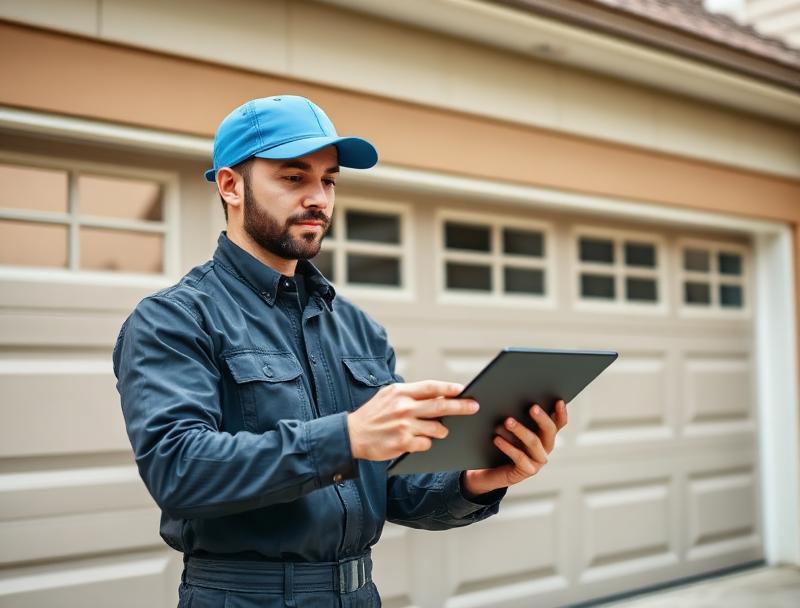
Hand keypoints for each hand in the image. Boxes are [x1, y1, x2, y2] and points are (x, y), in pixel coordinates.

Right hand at [346, 380, 479, 460]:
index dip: (449, 388)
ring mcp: (404, 426)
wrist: (351, 435)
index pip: (431, 387)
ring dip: (441, 431)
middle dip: (461, 407)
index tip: (463, 390)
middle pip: (440, 406)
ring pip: (437, 429)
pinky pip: (426, 444)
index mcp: (400, 392)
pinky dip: (425, 443)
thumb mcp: (388, 396)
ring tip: (437, 430)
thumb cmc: (373, 414)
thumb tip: (438, 395)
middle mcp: (403, 407)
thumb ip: (410, 394)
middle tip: (474, 407)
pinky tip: (416, 441)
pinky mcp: (403, 443)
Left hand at [462, 399, 567, 497]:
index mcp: (544, 435)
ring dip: (521, 430)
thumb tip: (511, 397)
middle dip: (542, 418)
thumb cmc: (500, 441)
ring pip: (534, 443)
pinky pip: (520, 457)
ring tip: (507, 421)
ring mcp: (537, 461)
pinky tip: (497, 439)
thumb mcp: (508, 426)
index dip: (561, 413)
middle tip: (532, 407)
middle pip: (550, 431)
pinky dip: (508, 447)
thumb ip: (514, 414)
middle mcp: (545, 447)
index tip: (558, 401)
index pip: (558, 423)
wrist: (489, 469)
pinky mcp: (526, 471)